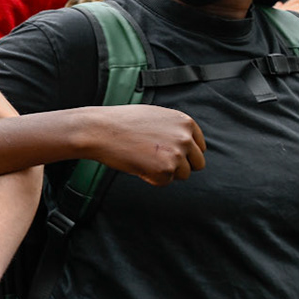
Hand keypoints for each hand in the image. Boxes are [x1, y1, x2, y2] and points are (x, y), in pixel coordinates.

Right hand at [79, 104, 204, 185]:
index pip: (199, 147)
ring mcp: (177, 154)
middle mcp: (185, 137)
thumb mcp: (154, 116)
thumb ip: (173, 128)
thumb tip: (184, 143)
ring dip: (165, 172)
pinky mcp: (165, 169)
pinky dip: (150, 178)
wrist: (98, 130)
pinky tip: (136, 164)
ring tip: (142, 159)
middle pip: (197, 163)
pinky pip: (164, 182)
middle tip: (155, 160)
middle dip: (179, 165)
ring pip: (183, 175)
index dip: (184, 154)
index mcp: (185, 122)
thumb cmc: (120, 122)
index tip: (168, 154)